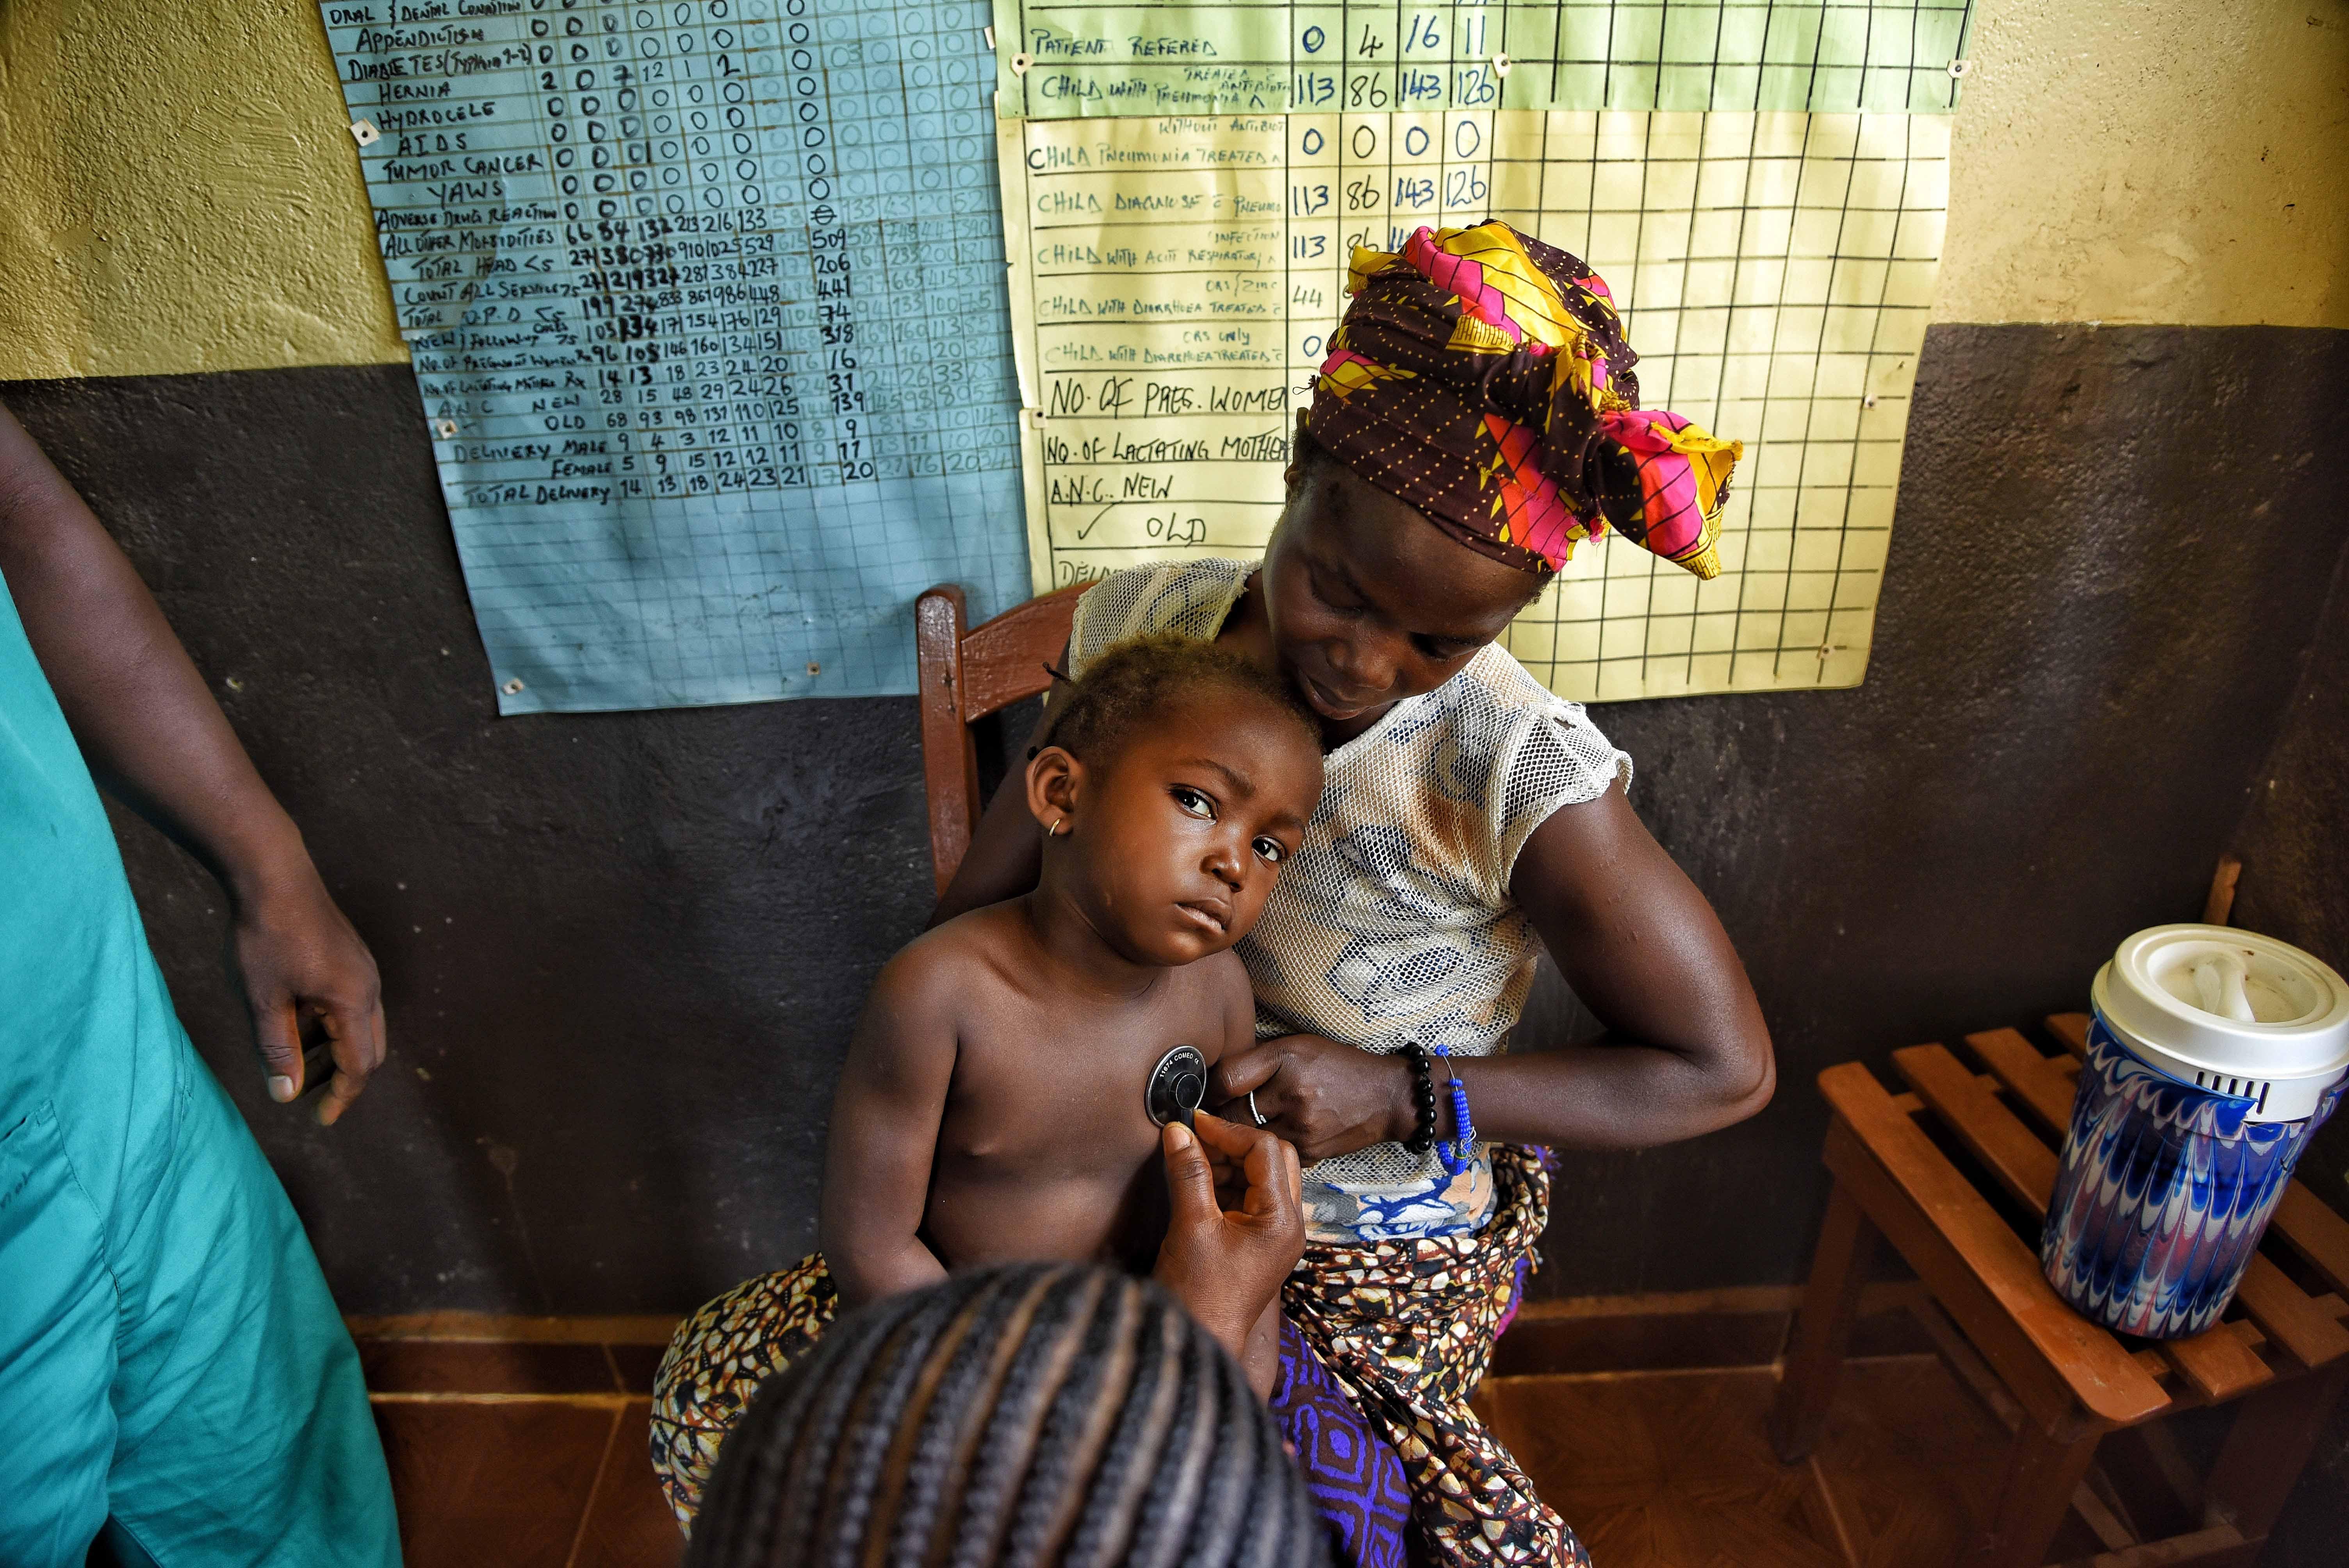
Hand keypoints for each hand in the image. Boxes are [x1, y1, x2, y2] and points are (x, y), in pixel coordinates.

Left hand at [229, 862, 385, 1125]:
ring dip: (331, 1051)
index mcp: (354, 1001)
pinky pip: (349, 1002)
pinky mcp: (349, 957)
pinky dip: (328, 1025)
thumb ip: (276, 1049)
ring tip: (292, 1062)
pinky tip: (293, 1021)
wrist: (273, 874)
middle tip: (305, 1096)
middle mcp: (369, 986)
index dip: (340, 1098)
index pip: (359, 1065)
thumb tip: (285, 1095)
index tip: (319, 1121)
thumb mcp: (264, 1000)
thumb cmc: (265, 938)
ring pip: (359, 1025)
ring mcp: (362, 969)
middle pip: (369, 1048)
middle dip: (341, 1077)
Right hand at [1152, 1112, 1303, 1360]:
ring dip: (1227, 1161)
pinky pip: (1248, 1197)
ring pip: (1261, 1176)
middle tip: (1195, 1137)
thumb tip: (1178, 1131)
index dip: (1228, 1131)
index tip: (1194, 1122)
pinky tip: (1196, 1180)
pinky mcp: (1258, 1242)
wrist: (1200, 1341)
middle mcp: (1287, 1225)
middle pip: (1273, 1160)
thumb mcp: (1191, 1226)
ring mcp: (1275, 1235)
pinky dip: (1224, 1182)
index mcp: (1282, 1220)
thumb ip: (1189, 1174)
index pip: (1266, 1152)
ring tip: (1190, 1158)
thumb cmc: (1199, 1295)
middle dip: (1234, 1143)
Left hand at [1210, 1034, 1412, 1162]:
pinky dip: (1261, 1153)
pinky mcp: (1310, 1155)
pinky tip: (1257, 1149)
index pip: (1227, 1080)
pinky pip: (1271, 1155)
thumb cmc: (1336, 1066)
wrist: (1387, 1097)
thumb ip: (1255, 1061)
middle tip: (1203, 1123)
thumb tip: (1213, 1081)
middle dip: (1216, 1121)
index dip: (1208, 1089)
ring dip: (1235, 1141)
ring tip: (1226, 1138)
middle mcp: (1294, 1096)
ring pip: (1249, 1141)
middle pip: (1233, 1116)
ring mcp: (1303, 1130)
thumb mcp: (1296, 1046)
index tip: (1198, 1096)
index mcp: (1288, 1062)